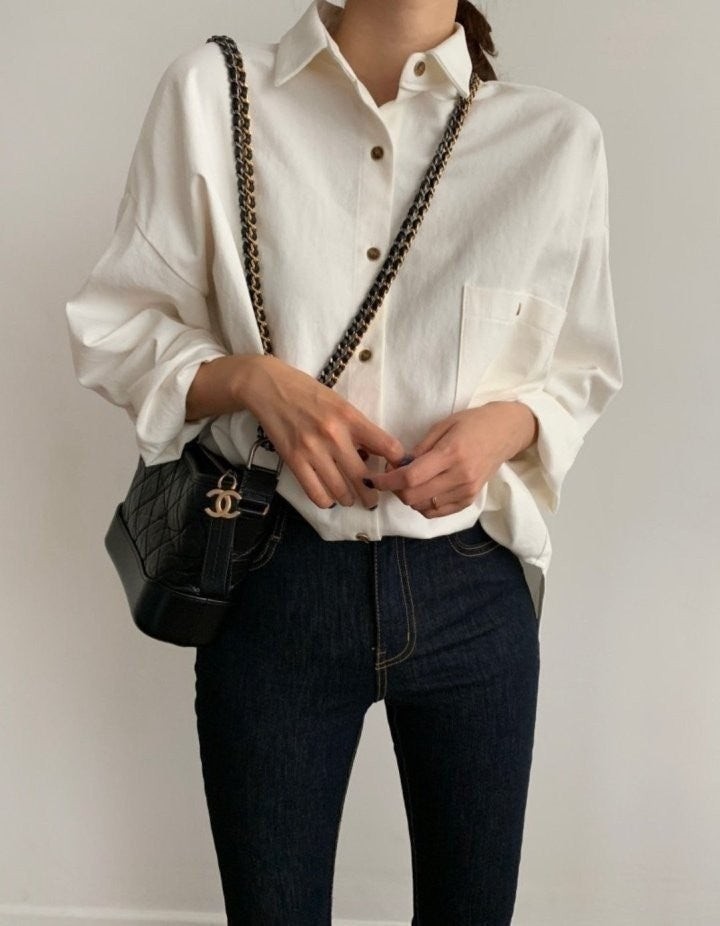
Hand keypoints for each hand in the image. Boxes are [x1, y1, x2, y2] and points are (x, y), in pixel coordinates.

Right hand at [242, 355, 407, 508]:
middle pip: (364, 477)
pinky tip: (329, 498)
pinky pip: (316, 493)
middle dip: (372, 494)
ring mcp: (312, 450)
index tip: (395, 470)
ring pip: (341, 490)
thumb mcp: (340, 404)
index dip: (397, 462)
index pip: (387, 446)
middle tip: (373, 499)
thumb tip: (375, 455)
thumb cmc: (308, 393)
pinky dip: (326, 501)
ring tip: (350, 499)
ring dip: (349, 499)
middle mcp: (334, 435)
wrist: (269, 387)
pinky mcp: (293, 460)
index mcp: (350, 417)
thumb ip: (358, 427)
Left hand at [367, 401, 538, 517]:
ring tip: (410, 481)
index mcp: (451, 454)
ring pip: (423, 507)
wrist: (506, 432)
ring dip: (409, 497)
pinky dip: (423, 505)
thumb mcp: (443, 426)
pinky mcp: (469, 500)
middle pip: (413, 497)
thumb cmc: (472, 423)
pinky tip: (423, 490)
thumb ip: (420, 449)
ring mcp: (466, 491)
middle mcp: (459, 477)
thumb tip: (398, 467)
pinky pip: (436, 512)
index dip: (386, 481)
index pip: (410, 477)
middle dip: (395, 490)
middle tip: (393, 476)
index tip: (373, 479)